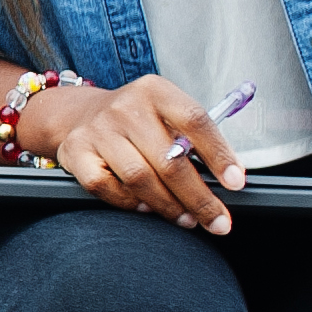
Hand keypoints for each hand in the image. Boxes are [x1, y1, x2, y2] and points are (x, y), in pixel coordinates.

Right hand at [26, 73, 242, 235]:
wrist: (79, 114)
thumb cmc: (136, 120)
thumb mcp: (165, 113)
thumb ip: (191, 138)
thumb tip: (226, 178)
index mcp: (156, 91)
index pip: (195, 121)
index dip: (219, 154)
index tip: (236, 182)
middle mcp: (126, 107)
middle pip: (169, 160)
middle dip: (198, 197)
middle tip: (216, 220)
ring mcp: (98, 130)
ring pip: (140, 178)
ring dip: (168, 205)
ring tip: (186, 218)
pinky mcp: (76, 152)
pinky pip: (107, 187)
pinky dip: (130, 202)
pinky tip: (146, 207)